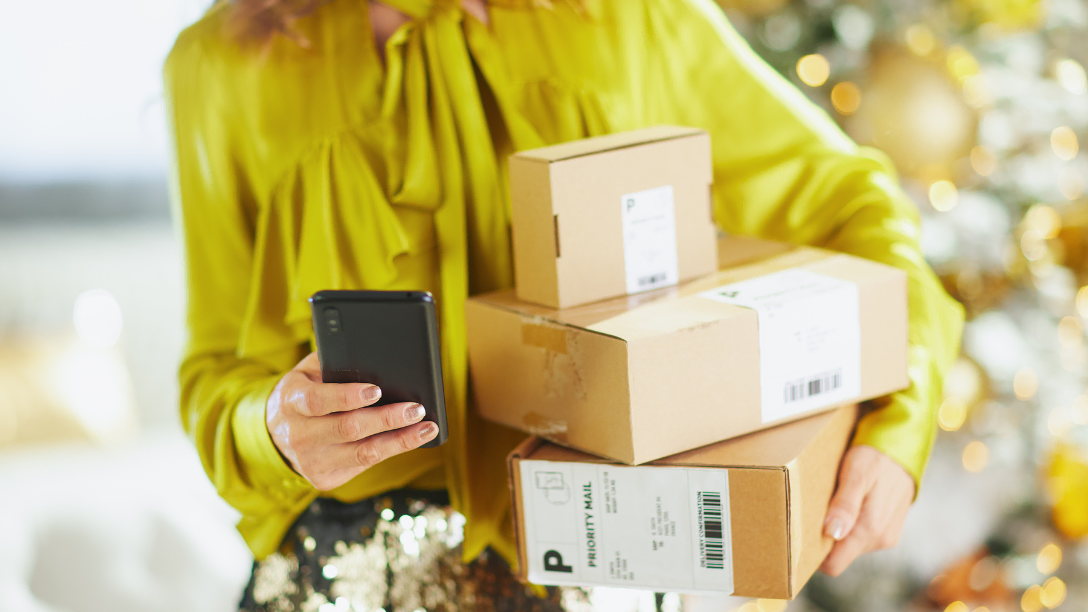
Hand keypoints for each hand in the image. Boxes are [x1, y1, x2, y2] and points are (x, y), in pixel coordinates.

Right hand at [265, 352, 438, 490]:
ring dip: (400, 440)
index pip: (318, 401)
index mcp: (291, 401)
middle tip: (416, 408)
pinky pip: (366, 464)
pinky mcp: (324, 479)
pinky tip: (412, 439)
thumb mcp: (309, 372)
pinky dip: (393, 451)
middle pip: (348, 429)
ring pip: (363, 453)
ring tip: (426, 428)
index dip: (347, 396)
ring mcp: (311, 462)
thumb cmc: (305, 391)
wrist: (277, 432)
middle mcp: (298, 435)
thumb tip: (378, 361)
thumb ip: (335, 365)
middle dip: (386, 419)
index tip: (376, 390)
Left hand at [820, 444, 915, 575]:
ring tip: (833, 503)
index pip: (834, 564)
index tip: (801, 537)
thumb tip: (831, 533)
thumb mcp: (856, 473)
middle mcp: (880, 539)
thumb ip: (845, 504)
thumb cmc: (875, 458)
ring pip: (849, 545)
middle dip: (824, 538)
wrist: (903, 450)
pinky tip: (847, 505)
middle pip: (840, 554)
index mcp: (870, 529)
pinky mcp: (887, 532)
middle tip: (815, 511)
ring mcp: (885, 537)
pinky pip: (860, 537)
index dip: (815, 555)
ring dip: (837, 529)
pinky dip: (849, 525)